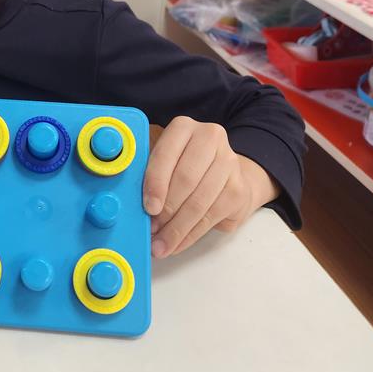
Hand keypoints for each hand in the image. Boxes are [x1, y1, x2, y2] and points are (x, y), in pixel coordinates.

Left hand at [143, 116, 278, 257]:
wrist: (225, 174)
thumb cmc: (185, 167)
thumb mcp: (165, 162)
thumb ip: (150, 176)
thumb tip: (133, 207)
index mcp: (183, 127)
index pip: (166, 155)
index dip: (156, 184)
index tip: (148, 207)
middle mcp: (210, 138)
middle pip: (185, 180)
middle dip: (166, 211)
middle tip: (151, 231)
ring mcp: (229, 162)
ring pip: (199, 202)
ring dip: (177, 228)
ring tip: (161, 244)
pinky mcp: (239, 188)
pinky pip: (211, 217)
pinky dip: (190, 235)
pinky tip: (178, 244)